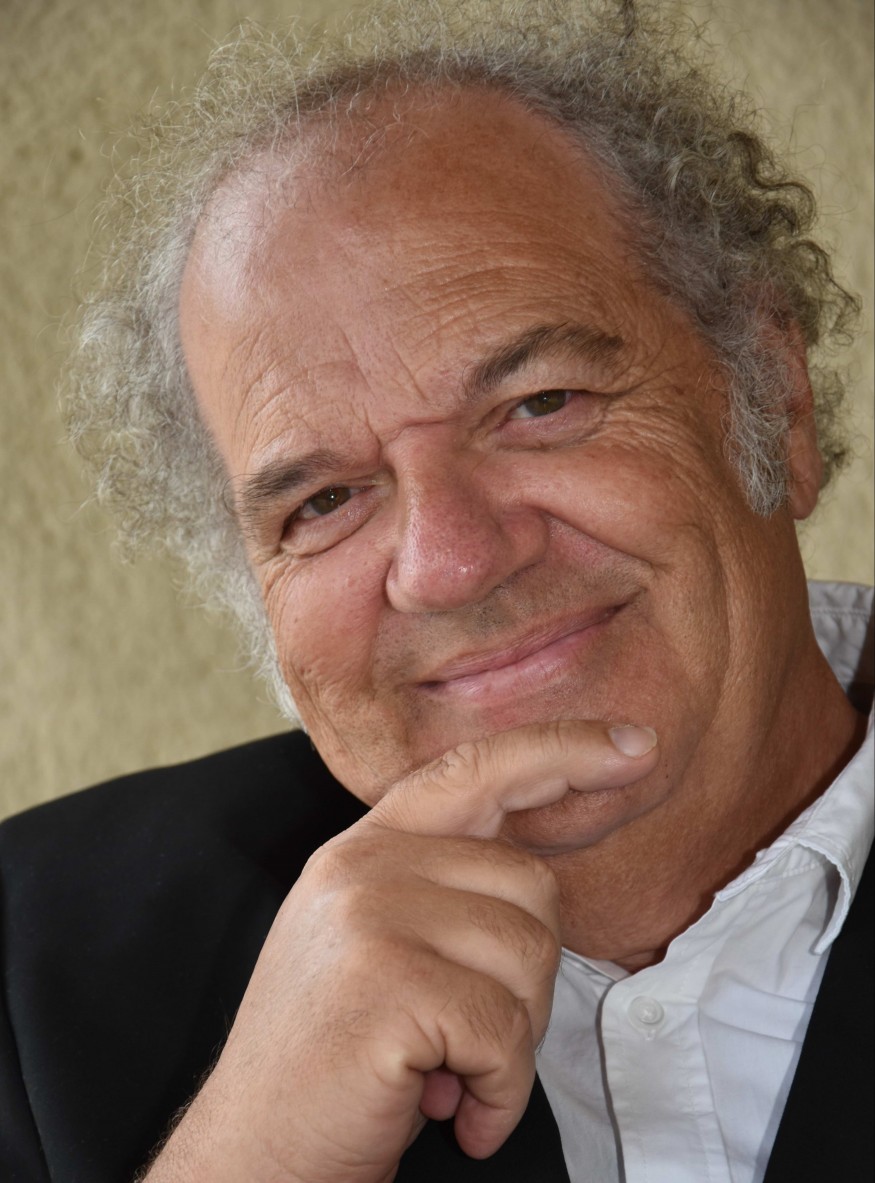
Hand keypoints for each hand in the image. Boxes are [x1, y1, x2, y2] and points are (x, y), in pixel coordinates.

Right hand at [144, 720, 656, 1182]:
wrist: (249, 1152)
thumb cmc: (330, 1056)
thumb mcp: (372, 941)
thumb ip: (438, 887)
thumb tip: (538, 884)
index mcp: (368, 847)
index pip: (476, 769)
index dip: (562, 750)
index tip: (635, 744)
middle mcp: (365, 864)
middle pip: (531, 884)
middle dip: (527, 977)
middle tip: (467, 1035)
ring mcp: (370, 916)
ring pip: (530, 956)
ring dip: (512, 1041)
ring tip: (450, 1070)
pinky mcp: (386, 983)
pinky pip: (505, 1034)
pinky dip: (500, 1094)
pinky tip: (457, 1114)